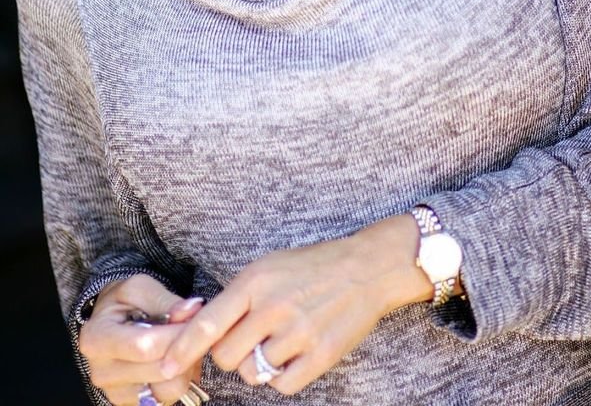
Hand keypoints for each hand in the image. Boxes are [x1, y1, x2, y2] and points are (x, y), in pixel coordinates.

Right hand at [79, 273, 204, 404]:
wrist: (111, 322)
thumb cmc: (125, 302)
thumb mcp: (140, 288)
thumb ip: (166, 300)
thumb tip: (192, 310)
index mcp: (96, 338)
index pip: (144, 346)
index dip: (176, 334)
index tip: (196, 320)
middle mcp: (102, 372)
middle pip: (159, 371)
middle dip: (185, 349)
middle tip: (196, 330)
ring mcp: (116, 393)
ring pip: (167, 391)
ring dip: (185, 367)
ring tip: (185, 345)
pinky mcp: (131, 404)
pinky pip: (167, 398)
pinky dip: (179, 379)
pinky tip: (177, 359)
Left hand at [160, 215, 430, 395]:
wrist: (366, 268)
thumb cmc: (311, 267)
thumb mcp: (268, 267)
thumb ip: (237, 298)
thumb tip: (202, 331)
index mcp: (256, 281)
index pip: (208, 322)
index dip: (182, 348)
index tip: (163, 366)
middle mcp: (274, 307)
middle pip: (227, 356)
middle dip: (231, 354)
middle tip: (248, 340)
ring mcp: (299, 332)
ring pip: (254, 372)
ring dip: (259, 365)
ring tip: (278, 341)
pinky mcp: (322, 354)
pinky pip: (283, 384)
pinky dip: (283, 375)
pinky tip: (295, 353)